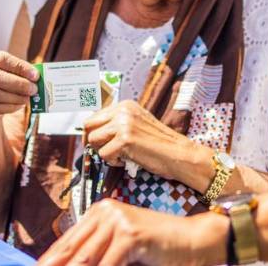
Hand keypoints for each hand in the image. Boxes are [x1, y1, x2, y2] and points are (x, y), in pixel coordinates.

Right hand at [0, 49, 36, 123]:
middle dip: (18, 83)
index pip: (1, 58)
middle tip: (34, 89)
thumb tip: (36, 76)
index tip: (35, 75)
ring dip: (15, 97)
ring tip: (28, 99)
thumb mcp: (3, 71)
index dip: (20, 67)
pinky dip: (9, 107)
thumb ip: (16, 71)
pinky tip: (19, 106)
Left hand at [37, 199, 225, 265]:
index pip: (65, 244)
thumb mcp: (122, 250)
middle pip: (69, 252)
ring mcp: (118, 220)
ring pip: (84, 261)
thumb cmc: (159, 249)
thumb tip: (69, 265)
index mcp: (99, 213)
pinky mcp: (131, 234)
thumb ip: (97, 255)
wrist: (196, 241)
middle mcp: (105, 212)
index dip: (48, 263)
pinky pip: (107, 265)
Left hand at [82, 100, 196, 182]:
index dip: (93, 132)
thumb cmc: (160, 143)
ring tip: (120, 156)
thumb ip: (118, 123)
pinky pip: (104, 155)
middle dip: (93, 141)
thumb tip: (95, 133)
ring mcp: (123, 124)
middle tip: (105, 151)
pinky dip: (113, 162)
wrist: (179, 153)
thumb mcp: (138, 124)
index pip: (95, 116)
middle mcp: (123, 111)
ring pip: (93, 140)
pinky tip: (128, 161)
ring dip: (104, 152)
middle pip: (89, 126)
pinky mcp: (125, 140)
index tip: (98, 143)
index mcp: (125, 105)